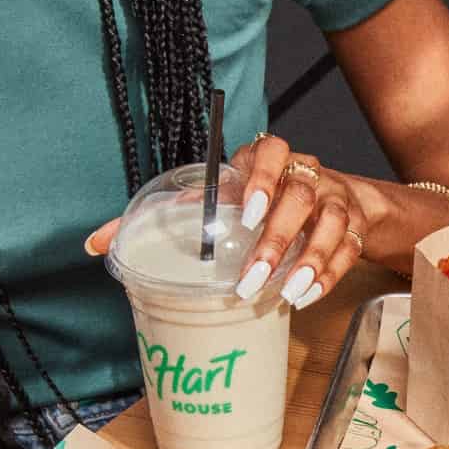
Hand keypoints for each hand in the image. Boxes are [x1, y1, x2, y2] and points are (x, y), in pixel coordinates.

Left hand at [83, 132, 373, 311]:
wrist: (335, 200)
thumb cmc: (262, 201)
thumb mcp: (217, 198)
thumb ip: (165, 216)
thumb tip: (95, 244)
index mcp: (269, 160)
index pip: (271, 152)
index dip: (261, 179)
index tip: (246, 214)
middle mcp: (306, 175)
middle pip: (301, 196)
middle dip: (278, 239)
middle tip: (252, 278)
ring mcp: (335, 201)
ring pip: (331, 224)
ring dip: (310, 260)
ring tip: (286, 293)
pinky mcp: (354, 228)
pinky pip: (349, 250)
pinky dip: (329, 275)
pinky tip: (306, 296)